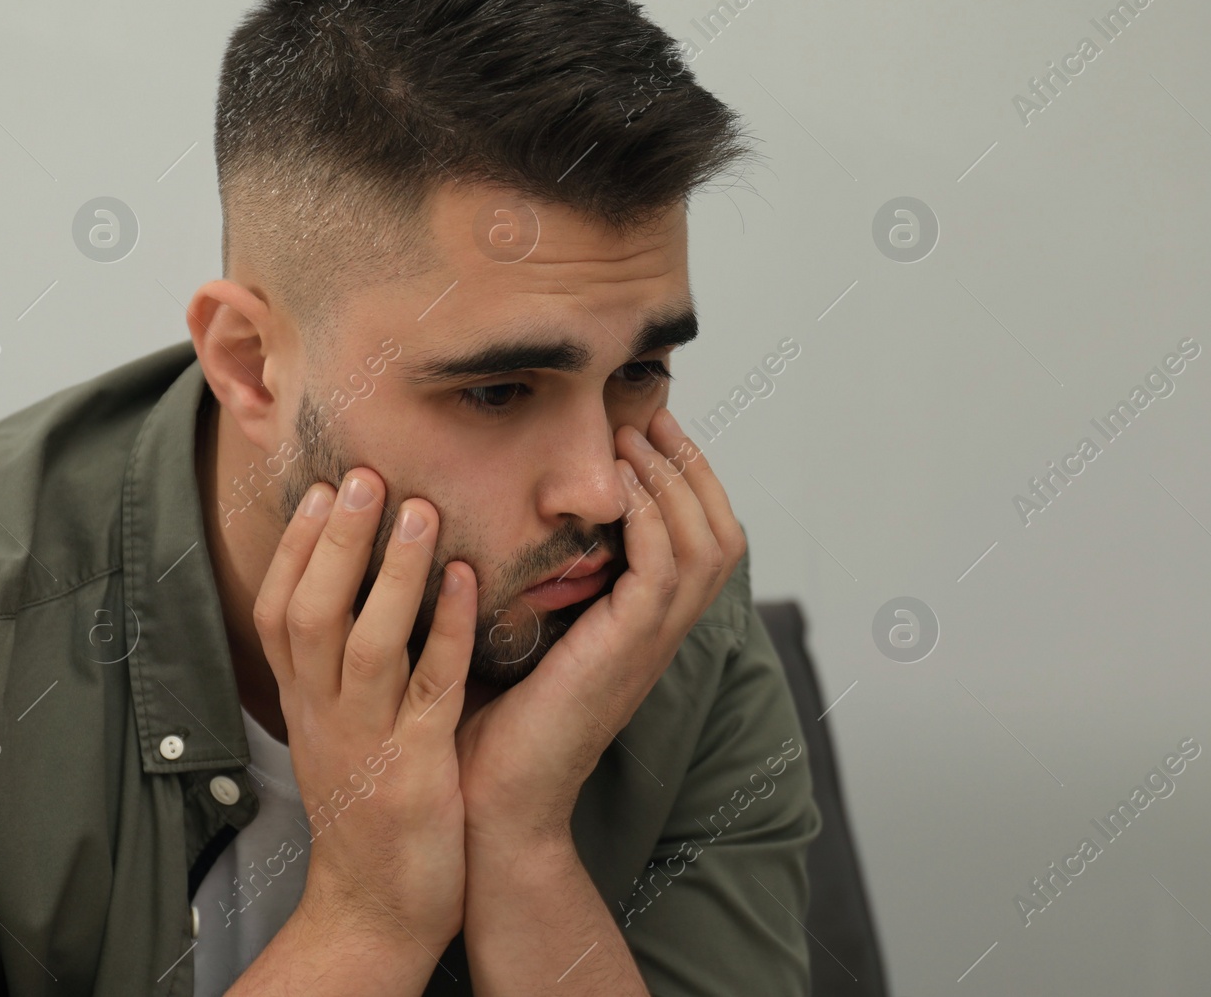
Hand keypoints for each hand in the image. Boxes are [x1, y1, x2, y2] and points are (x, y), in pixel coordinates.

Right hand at [250, 468, 477, 953]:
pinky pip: (430, 689)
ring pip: (365, 644)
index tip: (321, 486)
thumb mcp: (339, 727)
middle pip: (308, 613)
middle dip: (334, 541)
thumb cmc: (369, 800)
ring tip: (419, 508)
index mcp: (304, 701)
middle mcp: (324, 714)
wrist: (377, 908)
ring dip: (390, 573)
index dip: (294, 547)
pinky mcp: (418, 767)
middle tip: (364, 473)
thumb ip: (341, 661)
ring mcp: (368, 740)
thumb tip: (356, 580)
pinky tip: (468, 581)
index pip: (277, 611)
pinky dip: (445, 630)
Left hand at [453, 407, 745, 847]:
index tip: (644, 427)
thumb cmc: (492, 717)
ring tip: (634, 437)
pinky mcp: (628, 647)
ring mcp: (652, 640)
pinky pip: (665, 567)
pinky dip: (652, 516)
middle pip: (723, 531)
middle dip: (692, 465)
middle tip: (652, 416)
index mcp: (645, 624)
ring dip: (673, 480)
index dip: (685, 478)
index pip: (701, 536)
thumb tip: (512, 512)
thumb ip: (540, 575)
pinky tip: (617, 485)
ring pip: (707, 542)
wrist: (487, 793)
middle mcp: (661, 630)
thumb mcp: (526, 628)